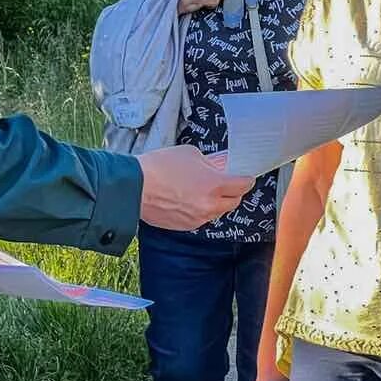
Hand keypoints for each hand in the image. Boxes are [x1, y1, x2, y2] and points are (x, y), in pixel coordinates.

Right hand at [137, 145, 254, 229]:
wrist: (134, 187)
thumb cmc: (160, 166)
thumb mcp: (190, 154)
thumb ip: (210, 162)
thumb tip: (219, 166)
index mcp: (215, 185)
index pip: (243, 185)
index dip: (246, 179)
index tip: (245, 177)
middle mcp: (210, 206)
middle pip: (234, 202)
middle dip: (233, 192)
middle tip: (226, 182)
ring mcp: (198, 219)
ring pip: (217, 212)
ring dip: (216, 202)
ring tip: (202, 190)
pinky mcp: (185, 226)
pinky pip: (201, 218)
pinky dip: (200, 210)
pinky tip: (188, 199)